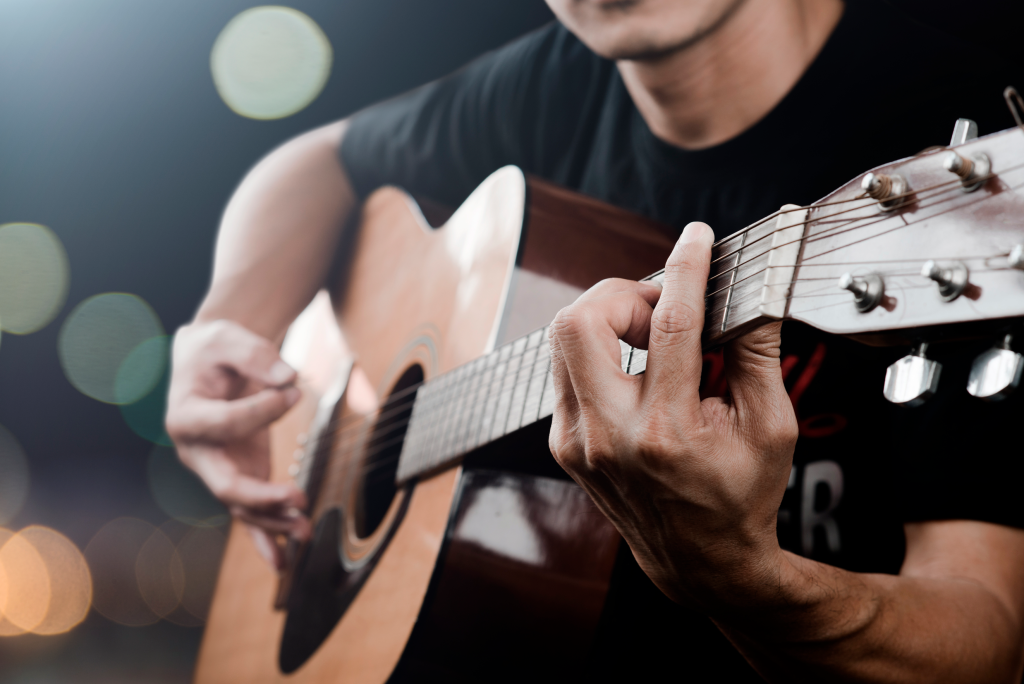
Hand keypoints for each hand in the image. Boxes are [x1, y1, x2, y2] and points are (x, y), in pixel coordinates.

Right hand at [166, 319, 310, 569]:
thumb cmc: (217, 348)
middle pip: (224, 484)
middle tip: (296, 496)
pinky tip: (283, 564)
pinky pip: (250, 513)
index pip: (225, 422)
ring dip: (274, 521)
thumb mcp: (228, 337)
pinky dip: (265, 539)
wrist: (211, 361)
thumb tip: (287, 377)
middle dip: (261, 495)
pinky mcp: (240, 474)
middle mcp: (197, 453)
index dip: (262, 409)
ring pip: (242, 505)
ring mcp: (218, 469)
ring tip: (306, 530)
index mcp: (186, 416)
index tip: (293, 390)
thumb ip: (256, 354)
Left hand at [547, 222, 797, 610]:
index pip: (671, 327)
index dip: (685, 269)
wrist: (699, 561)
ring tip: (654, 334)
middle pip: (580, 322)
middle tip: (663, 307)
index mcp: (666, 435)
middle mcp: (607, 438)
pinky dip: (599, 349)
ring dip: (608, 317)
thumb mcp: (771, 426)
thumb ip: (756, 352)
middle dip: (622, 293)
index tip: (696, 237)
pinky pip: (566, 369)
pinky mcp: (563, 443)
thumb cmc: (741, 495)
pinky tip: (636, 364)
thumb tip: (749, 290)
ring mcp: (576, 442)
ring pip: (563, 340)